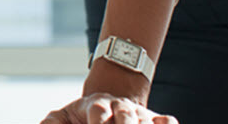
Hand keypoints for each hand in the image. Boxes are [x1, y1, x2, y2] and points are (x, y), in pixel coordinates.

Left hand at [41, 93, 178, 123]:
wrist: (103, 108)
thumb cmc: (78, 118)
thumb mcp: (60, 118)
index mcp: (96, 105)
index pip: (98, 110)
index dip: (98, 122)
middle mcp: (119, 107)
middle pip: (125, 113)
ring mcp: (139, 114)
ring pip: (146, 118)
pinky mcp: (155, 121)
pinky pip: (168, 121)